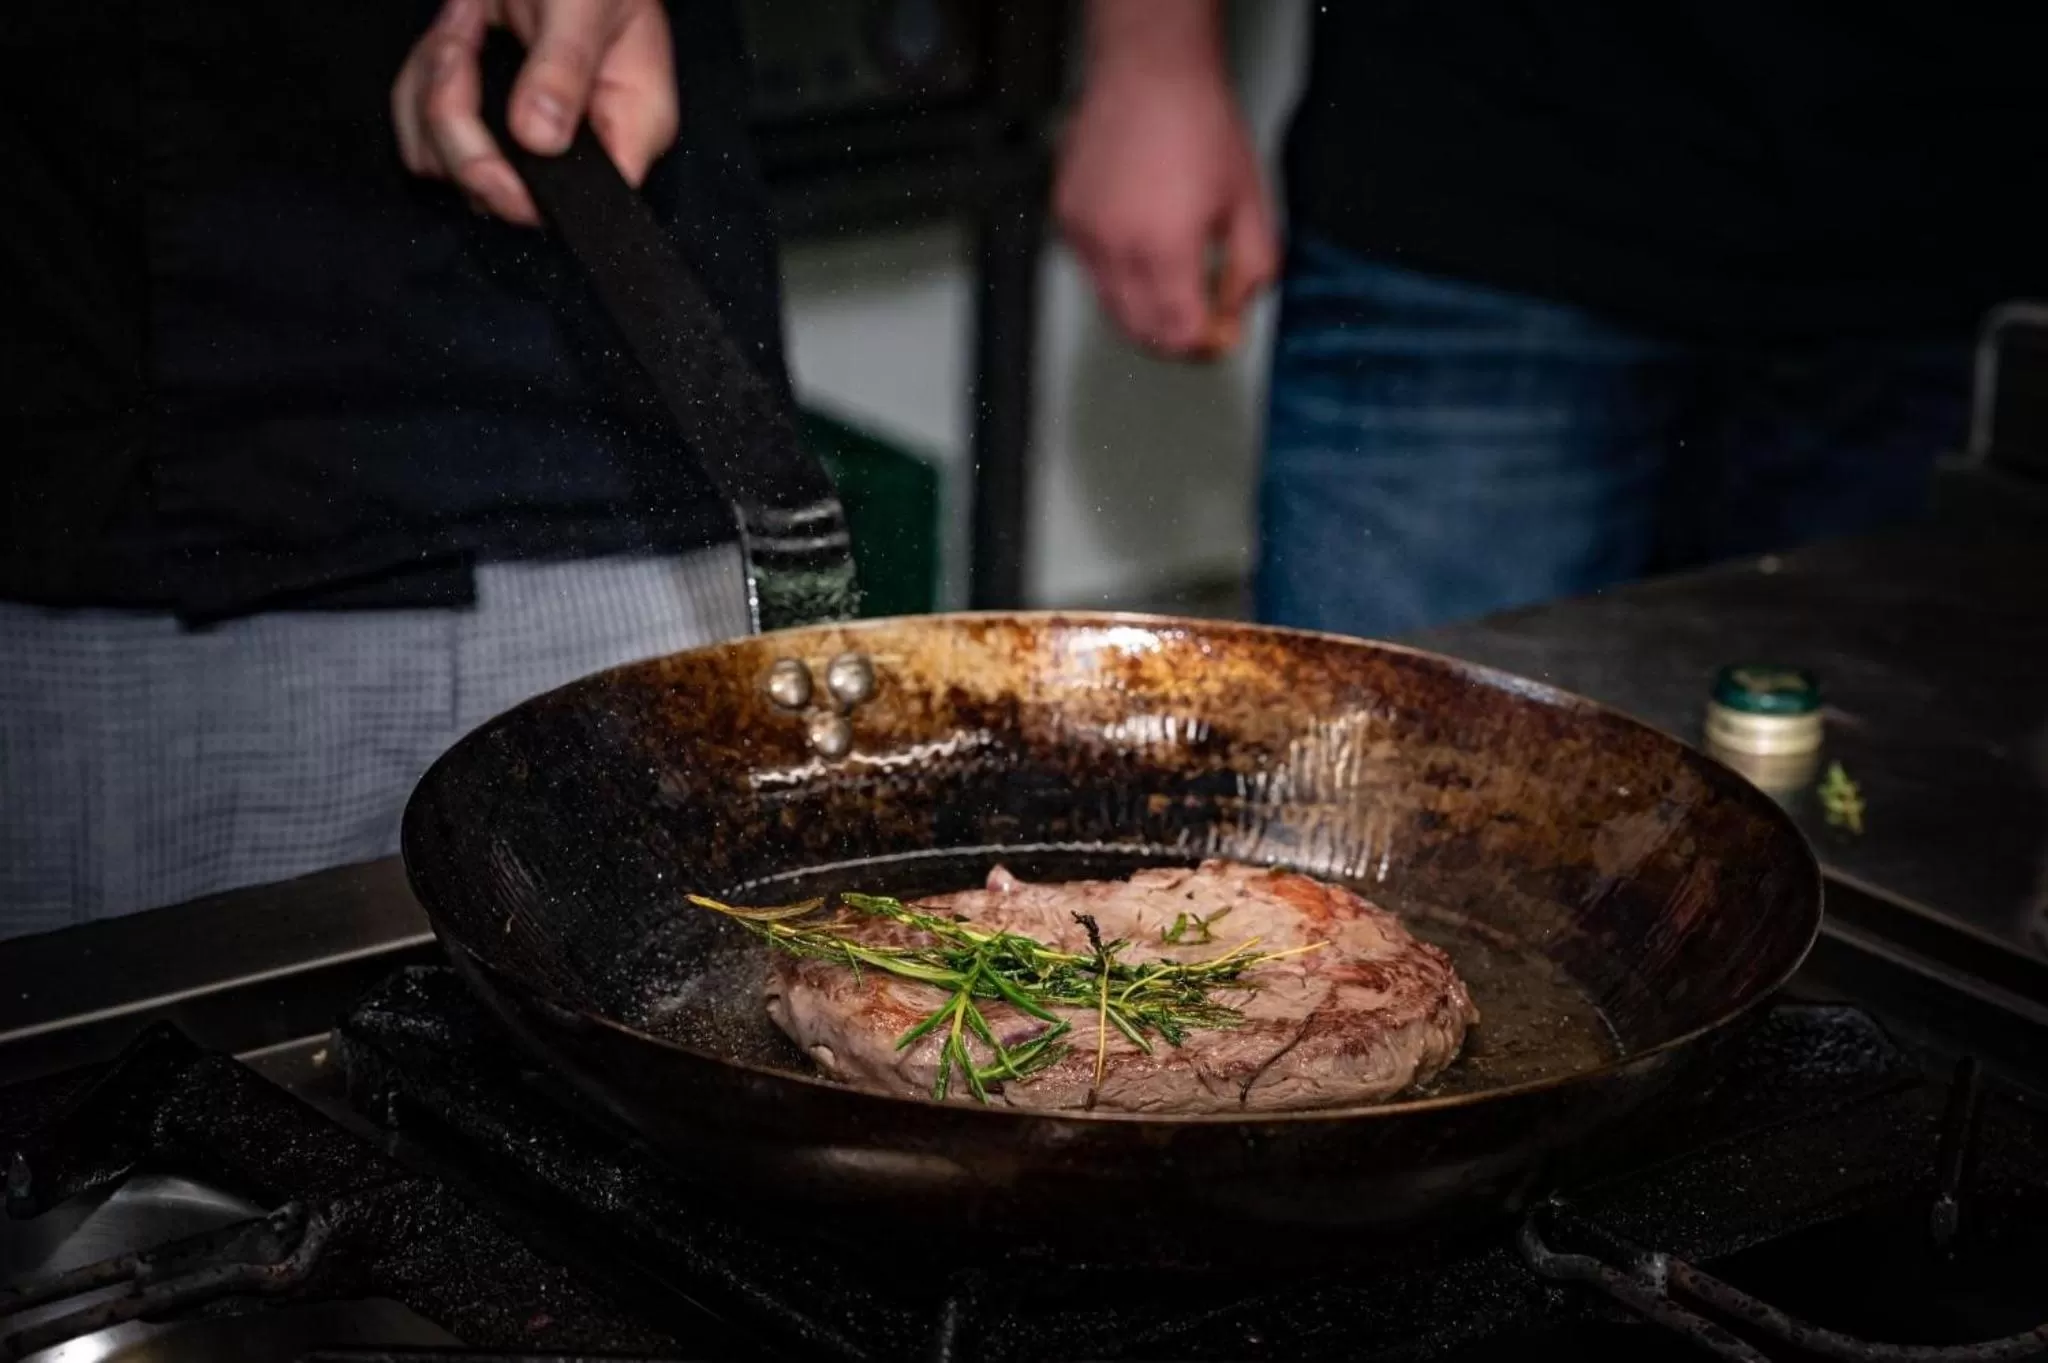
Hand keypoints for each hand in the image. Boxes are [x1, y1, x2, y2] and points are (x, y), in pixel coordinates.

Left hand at [392, 0, 678, 225]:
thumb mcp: (585, 5)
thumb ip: (564, 67)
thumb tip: (539, 138)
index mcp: (625, 130)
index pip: (581, 205)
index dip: (527, 193)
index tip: (502, 144)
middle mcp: (574, 148)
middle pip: (498, 194)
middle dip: (458, 125)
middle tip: (462, 48)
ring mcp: (523, 139)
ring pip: (446, 165)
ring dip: (432, 90)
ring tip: (462, 25)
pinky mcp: (482, 121)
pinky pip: (423, 136)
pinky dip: (418, 84)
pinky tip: (453, 33)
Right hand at [1054, 4, 1277, 359]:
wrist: (1150, 72)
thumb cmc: (1197, 122)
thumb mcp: (1250, 201)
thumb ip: (1252, 268)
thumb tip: (1237, 308)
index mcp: (1165, 248)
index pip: (1178, 334)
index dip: (1203, 347)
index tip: (1218, 340)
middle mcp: (1116, 248)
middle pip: (1140, 331)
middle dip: (1173, 340)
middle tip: (1199, 328)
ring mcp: (1084, 234)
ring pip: (1111, 305)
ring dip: (1144, 310)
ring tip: (1174, 287)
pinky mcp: (1067, 217)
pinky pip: (1092, 269)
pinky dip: (1118, 274)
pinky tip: (1142, 245)